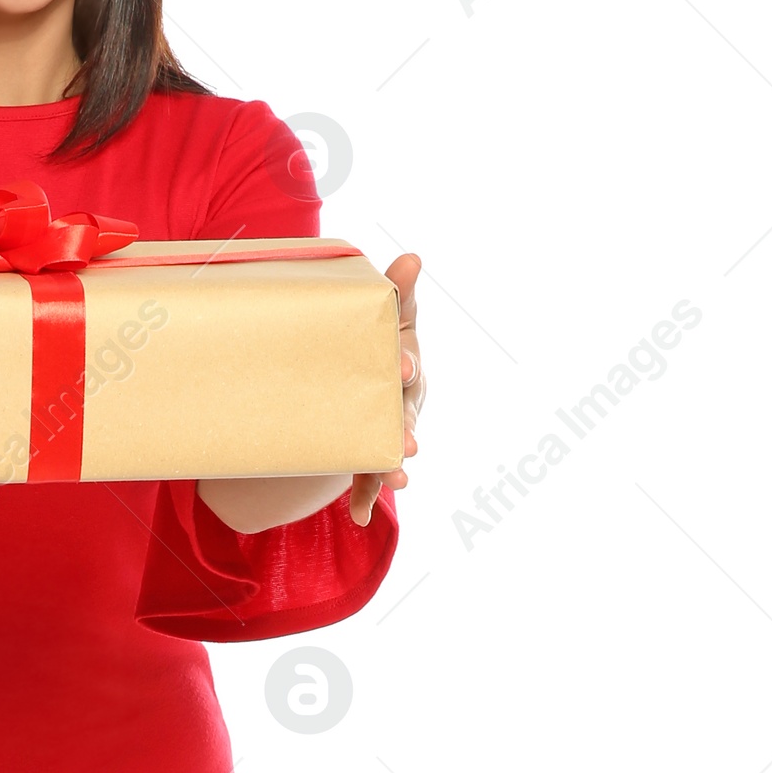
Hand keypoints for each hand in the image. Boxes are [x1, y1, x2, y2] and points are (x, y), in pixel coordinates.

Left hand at [348, 251, 423, 527]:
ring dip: (393, 466)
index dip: (406, 365)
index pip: (408, 364)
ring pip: (393, 452)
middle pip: (406, 417)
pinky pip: (368, 480)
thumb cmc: (377, 341)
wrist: (364, 376)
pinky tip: (359, 517)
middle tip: (410, 441)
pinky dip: (365, 499)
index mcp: (406, 366)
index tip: (402, 367)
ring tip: (398, 478)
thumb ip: (398, 292)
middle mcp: (403, 404)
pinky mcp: (369, 457)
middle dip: (406, 428)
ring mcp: (389, 433)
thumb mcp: (386, 316)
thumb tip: (413, 256)